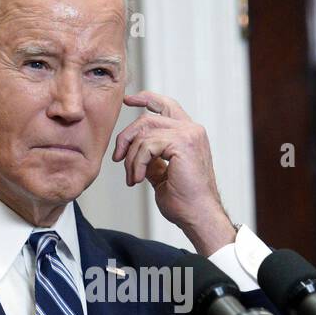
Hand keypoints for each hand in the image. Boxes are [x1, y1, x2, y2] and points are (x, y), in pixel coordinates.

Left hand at [112, 90, 235, 254]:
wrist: (198, 215)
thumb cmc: (185, 202)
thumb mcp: (162, 174)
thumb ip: (152, 159)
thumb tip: (134, 152)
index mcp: (190, 135)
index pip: (166, 106)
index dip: (146, 99)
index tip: (128, 100)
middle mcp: (191, 130)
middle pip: (148, 117)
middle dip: (127, 137)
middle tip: (118, 158)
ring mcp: (189, 134)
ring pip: (145, 131)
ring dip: (131, 157)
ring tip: (132, 177)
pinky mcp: (182, 143)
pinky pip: (147, 145)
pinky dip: (136, 163)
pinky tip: (137, 179)